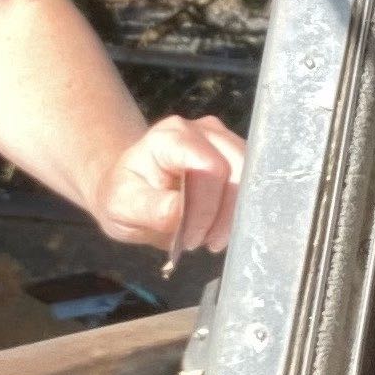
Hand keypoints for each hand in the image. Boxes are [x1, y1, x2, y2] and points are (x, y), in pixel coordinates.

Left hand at [88, 115, 247, 257]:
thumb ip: (152, 208)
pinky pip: (251, 182)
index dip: (205, 206)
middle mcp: (202, 130)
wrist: (134, 188)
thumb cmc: (126, 195)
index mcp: (170, 136)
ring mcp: (223, 140)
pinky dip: (240, 210)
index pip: (206, 167)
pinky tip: (221, 229)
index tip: (190, 239)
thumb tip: (181, 214)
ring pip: (250, 175)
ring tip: (211, 239)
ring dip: (234, 213)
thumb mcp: (123, 206)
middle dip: (224, 213)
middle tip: (205, 243)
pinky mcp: (236, 156)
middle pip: (235, 168)